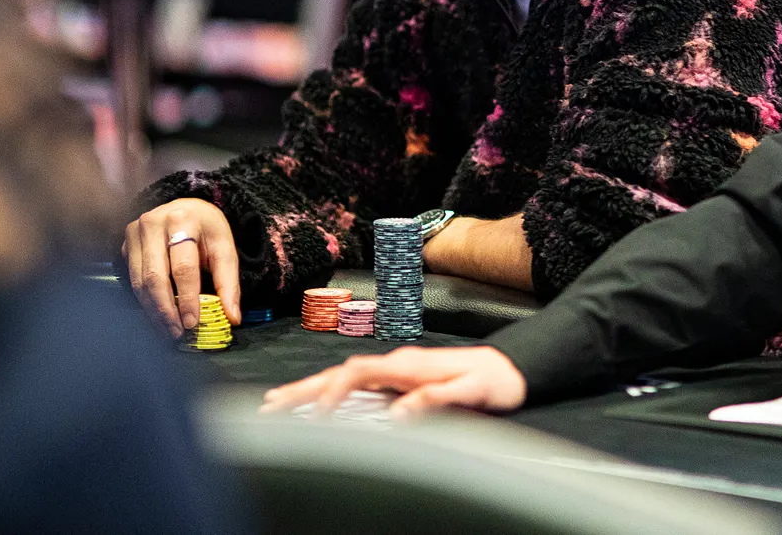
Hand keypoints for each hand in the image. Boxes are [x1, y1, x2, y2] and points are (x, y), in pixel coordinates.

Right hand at [122, 197, 240, 337]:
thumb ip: (228, 283)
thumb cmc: (207, 230)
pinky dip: (145, 302)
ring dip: (154, 311)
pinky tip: (157, 317)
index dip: (187, 298)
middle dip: (166, 310)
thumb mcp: (224, 248)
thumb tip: (232, 317)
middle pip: (156, 277)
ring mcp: (134, 233)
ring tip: (168, 331)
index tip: (191, 323)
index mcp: (183, 219)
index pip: (183, 267)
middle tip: (177, 333)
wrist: (185, 209)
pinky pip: (132, 280)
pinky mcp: (125, 244)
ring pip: (140, 282)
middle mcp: (154, 223)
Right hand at [258, 345, 526, 417]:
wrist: (513, 367)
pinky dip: (330, 390)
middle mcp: (398, 362)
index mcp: (408, 365)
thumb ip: (436, 399)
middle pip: (339, 373)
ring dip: (310, 389)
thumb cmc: (495, 381)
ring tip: (278, 403)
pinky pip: (356, 382)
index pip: (356, 374)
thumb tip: (398, 413)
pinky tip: (319, 400)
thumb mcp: (472, 392)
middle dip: (303, 389)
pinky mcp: (401, 376)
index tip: (313, 417)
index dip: (330, 394)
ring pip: (344, 377)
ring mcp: (398, 368)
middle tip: (268, 406)